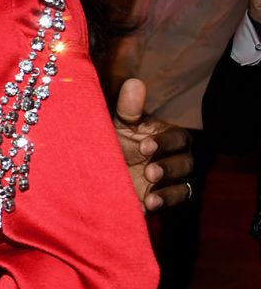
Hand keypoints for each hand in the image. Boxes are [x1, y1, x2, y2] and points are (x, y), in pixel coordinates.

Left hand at [114, 78, 194, 210]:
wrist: (103, 167)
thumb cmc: (118, 139)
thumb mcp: (120, 124)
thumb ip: (128, 108)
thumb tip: (134, 83)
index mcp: (169, 136)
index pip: (178, 138)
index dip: (164, 143)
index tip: (145, 146)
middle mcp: (177, 157)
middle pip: (184, 163)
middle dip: (168, 167)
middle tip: (149, 172)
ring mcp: (173, 179)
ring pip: (183, 185)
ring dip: (168, 191)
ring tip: (150, 196)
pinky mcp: (166, 197)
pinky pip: (174, 201)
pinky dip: (163, 203)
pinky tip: (146, 206)